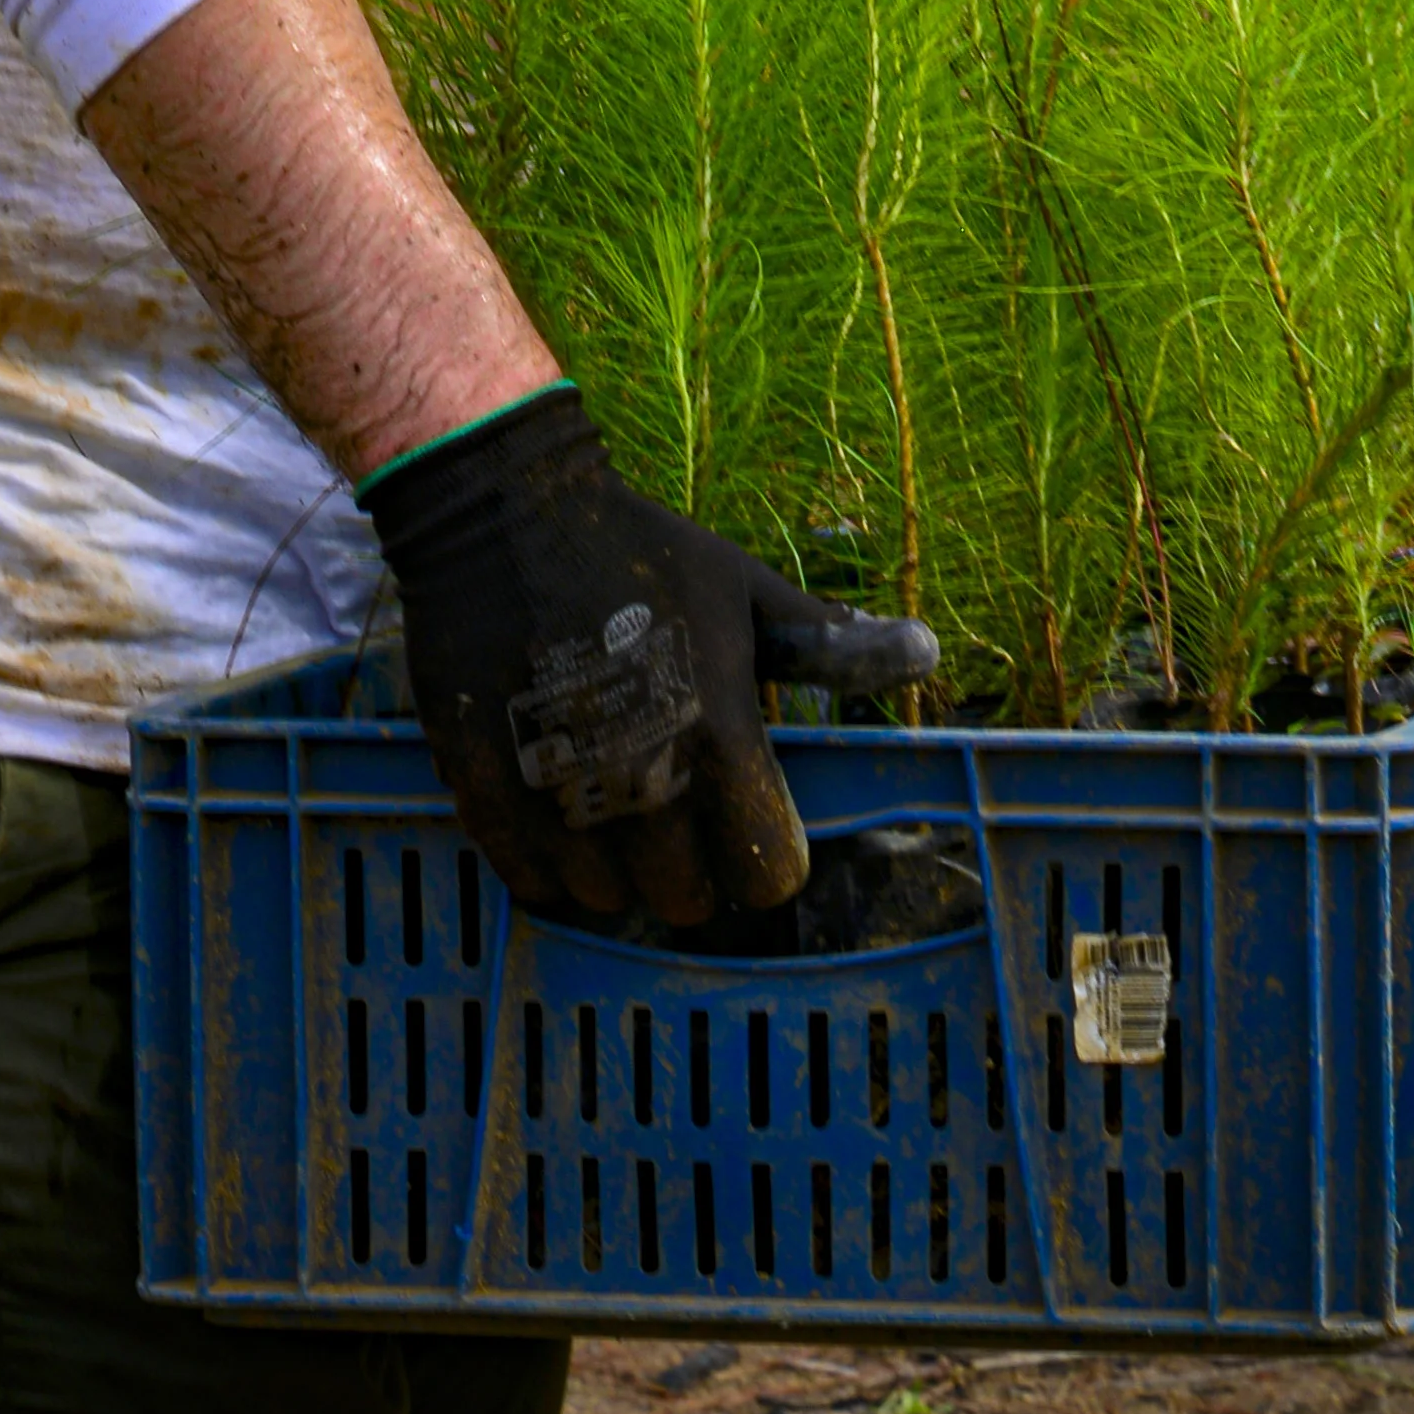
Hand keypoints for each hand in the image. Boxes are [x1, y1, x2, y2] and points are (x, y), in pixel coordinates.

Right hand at [360, 384, 938, 933]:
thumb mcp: (744, 588)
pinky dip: (548, 864)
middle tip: (671, 805)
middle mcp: (640, 778)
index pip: (768, 876)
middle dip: (688, 865)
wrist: (502, 512)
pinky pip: (531, 884)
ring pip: (607, 901)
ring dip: (615, 867)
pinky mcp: (485, 791)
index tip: (745, 819)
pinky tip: (555, 805)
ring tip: (609, 798)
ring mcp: (556, 792)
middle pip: (686, 901)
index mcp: (717, 734)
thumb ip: (829, 645)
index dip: (763, 854)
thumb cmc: (639, 550)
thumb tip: (929, 653)